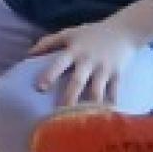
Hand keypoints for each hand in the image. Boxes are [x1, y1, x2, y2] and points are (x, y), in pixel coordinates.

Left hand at [31, 19, 152, 107]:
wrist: (124, 30)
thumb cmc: (92, 33)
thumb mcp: (69, 33)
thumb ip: (49, 42)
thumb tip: (28, 54)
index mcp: (75, 51)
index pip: (60, 63)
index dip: (50, 74)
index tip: (40, 87)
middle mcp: (88, 61)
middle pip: (77, 81)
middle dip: (69, 97)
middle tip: (60, 113)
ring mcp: (104, 69)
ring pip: (96, 91)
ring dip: (90, 105)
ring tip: (84, 120)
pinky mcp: (117, 75)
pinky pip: (114, 92)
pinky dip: (111, 105)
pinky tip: (107, 118)